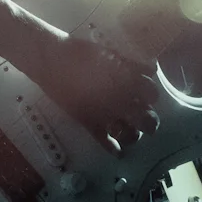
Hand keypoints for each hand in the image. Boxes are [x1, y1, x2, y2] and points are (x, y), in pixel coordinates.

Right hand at [27, 34, 159, 154]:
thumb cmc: (78, 50)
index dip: (150, 95)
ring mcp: (104, 114)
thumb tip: (151, 69)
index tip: (144, 94)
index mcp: (127, 81)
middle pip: (147, 120)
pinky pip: (104, 141)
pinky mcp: (88, 122)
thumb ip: (132, 62)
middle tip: (144, 118)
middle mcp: (121, 100)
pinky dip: (113, 149)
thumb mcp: (110, 51)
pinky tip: (117, 151)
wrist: (49, 58)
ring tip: (131, 132)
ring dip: (134, 135)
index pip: (152, 94)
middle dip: (149, 121)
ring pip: (130, 135)